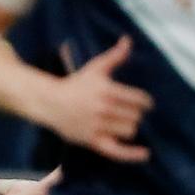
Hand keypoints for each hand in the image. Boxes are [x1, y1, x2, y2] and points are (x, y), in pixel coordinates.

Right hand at [42, 35, 152, 161]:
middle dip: (133, 113)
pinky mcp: (92, 141)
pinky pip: (117, 151)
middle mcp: (103, 109)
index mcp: (107, 91)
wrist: (49, 103)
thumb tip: (128, 40)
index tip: (142, 102)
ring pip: (129, 131)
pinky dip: (132, 154)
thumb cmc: (76, 84)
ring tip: (118, 122)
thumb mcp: (95, 68)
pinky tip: (145, 154)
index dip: (144, 101)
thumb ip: (115, 56)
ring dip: (127, 127)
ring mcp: (97, 126)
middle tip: (123, 111)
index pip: (140, 100)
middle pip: (136, 116)